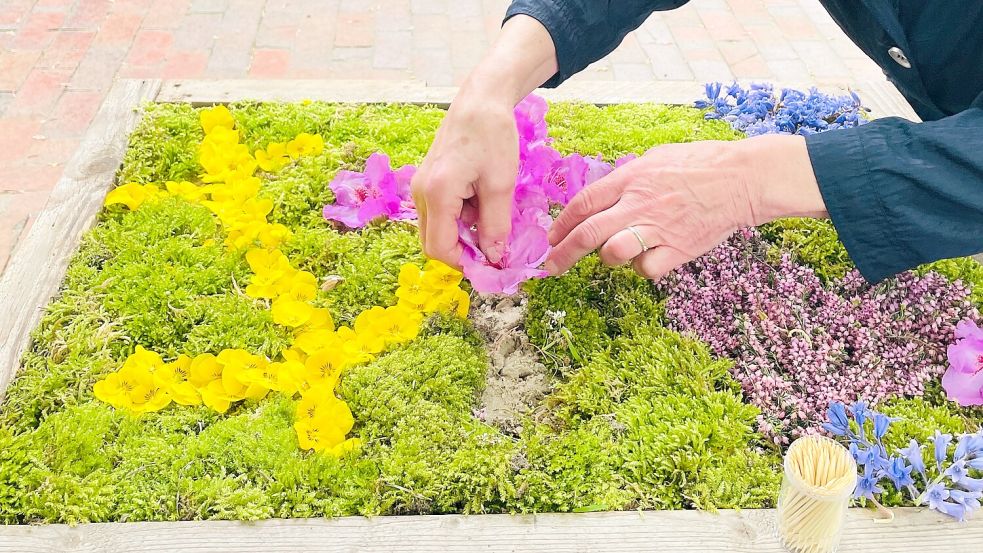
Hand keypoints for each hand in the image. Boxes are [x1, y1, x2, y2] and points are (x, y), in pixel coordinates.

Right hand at [412, 15, 557, 266]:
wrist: (480, 100)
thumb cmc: (493, 136)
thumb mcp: (501, 184)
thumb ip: (495, 225)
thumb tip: (493, 258)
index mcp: (437, 193)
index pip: (440, 249)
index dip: (465, 263)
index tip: (491, 263)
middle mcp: (420, 193)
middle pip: (433, 243)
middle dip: (463, 249)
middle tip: (494, 243)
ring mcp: (421, 187)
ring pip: (437, 229)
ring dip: (463, 232)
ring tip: (489, 209)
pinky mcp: (427, 183)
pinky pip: (439, 213)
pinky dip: (459, 216)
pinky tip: (479, 198)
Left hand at [546, 134, 826, 279]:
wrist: (742, 178)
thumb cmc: (702, 163)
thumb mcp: (658, 157)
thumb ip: (628, 175)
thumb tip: (606, 190)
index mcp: (631, 178)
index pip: (584, 203)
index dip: (562, 223)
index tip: (551, 238)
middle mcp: (639, 203)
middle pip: (588, 233)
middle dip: (563, 254)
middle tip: (551, 268)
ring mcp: (658, 228)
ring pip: (613, 253)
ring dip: (608, 258)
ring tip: (615, 254)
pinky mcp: (678, 248)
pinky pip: (647, 269)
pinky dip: (644, 268)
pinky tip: (652, 258)